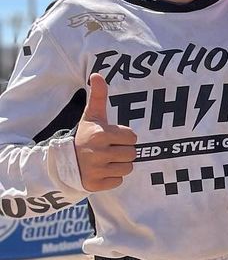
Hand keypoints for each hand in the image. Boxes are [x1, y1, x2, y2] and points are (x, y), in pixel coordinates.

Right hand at [74, 73, 136, 190]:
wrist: (63, 161)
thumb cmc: (84, 136)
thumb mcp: (91, 116)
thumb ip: (98, 97)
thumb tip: (98, 74)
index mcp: (100, 134)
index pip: (132, 137)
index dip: (125, 137)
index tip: (112, 137)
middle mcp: (98, 153)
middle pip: (132, 154)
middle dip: (123, 151)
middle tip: (110, 150)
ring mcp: (96, 170)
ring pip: (127, 168)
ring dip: (120, 165)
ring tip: (106, 160)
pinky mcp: (96, 184)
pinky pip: (118, 181)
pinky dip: (112, 177)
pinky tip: (101, 171)